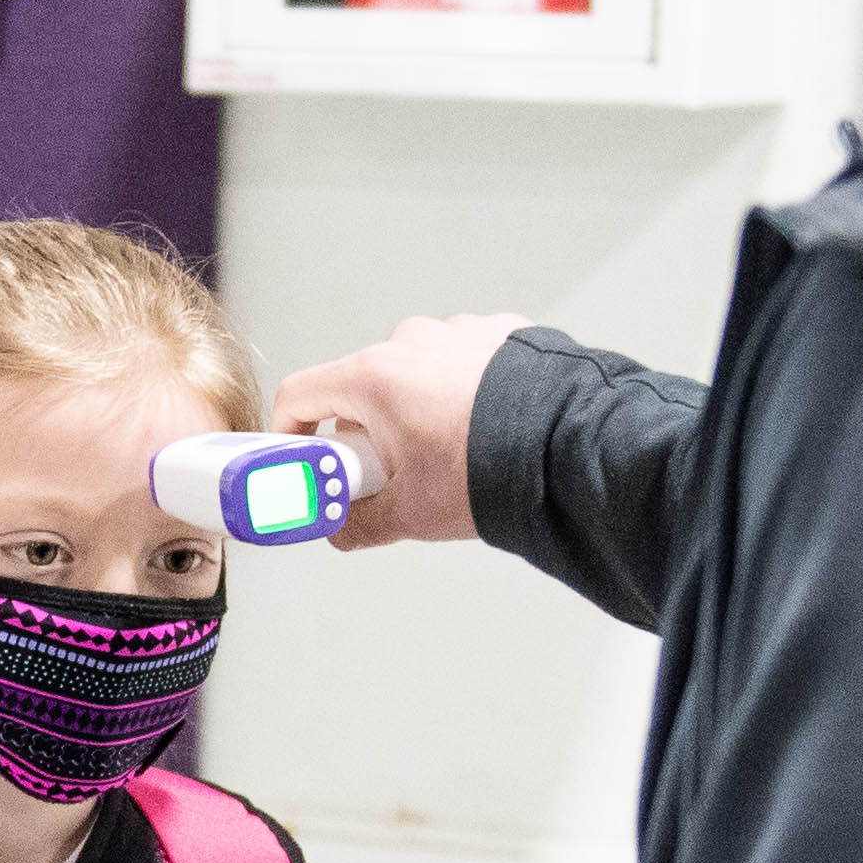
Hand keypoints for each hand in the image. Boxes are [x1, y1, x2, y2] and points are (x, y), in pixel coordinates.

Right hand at [269, 315, 526, 550]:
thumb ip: (359, 522)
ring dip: (417, 409)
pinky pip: (462, 363)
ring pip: (415, 374)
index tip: (302, 456)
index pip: (301, 393)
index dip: (290, 430)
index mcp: (375, 376)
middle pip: (362, 387)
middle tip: (392, 475)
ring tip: (452, 454)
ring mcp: (458, 332)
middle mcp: (411, 341)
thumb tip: (339, 530)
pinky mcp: (499, 333)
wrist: (572, 447)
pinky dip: (462, 392)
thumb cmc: (492, 470)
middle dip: (367, 431)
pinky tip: (485, 429)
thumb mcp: (411, 511)